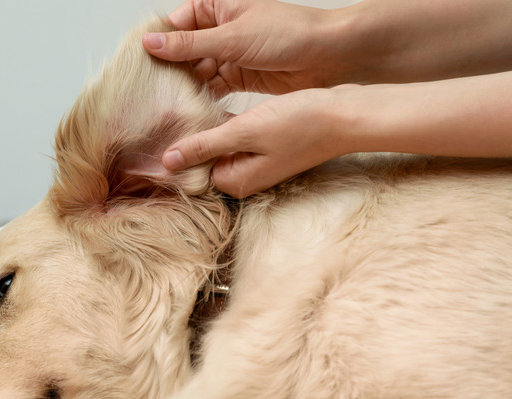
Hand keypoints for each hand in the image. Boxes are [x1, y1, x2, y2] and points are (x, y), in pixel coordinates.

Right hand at [143, 0, 342, 96]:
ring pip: (197, 72)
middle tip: (150, 94)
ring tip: (167, 106)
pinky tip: (189, 110)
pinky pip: (213, 87)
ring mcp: (229, 54)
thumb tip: (151, 43)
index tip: (139, 67)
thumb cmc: (288, 33)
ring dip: (186, 88)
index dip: (158, 45)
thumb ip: (189, 45)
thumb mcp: (232, 38)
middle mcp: (220, 29)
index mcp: (216, 7)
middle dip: (170, 72)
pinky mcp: (239, 77)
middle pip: (183, 52)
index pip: (176, 25)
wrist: (328, 56)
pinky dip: (203, 98)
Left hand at [162, 88, 345, 197]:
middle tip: (176, 108)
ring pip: (222, 147)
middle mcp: (247, 178)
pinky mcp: (269, 147)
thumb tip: (168, 162)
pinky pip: (238, 138)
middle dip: (195, 137)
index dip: (181, 148)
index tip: (164, 123)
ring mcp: (259, 163)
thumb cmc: (302, 123)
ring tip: (193, 103)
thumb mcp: (245, 132)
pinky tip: (222, 104)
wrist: (346, 115)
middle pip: (207, 160)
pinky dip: (229, 124)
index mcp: (238, 182)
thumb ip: (205, 146)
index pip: (194, 171)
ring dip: (211, 128)